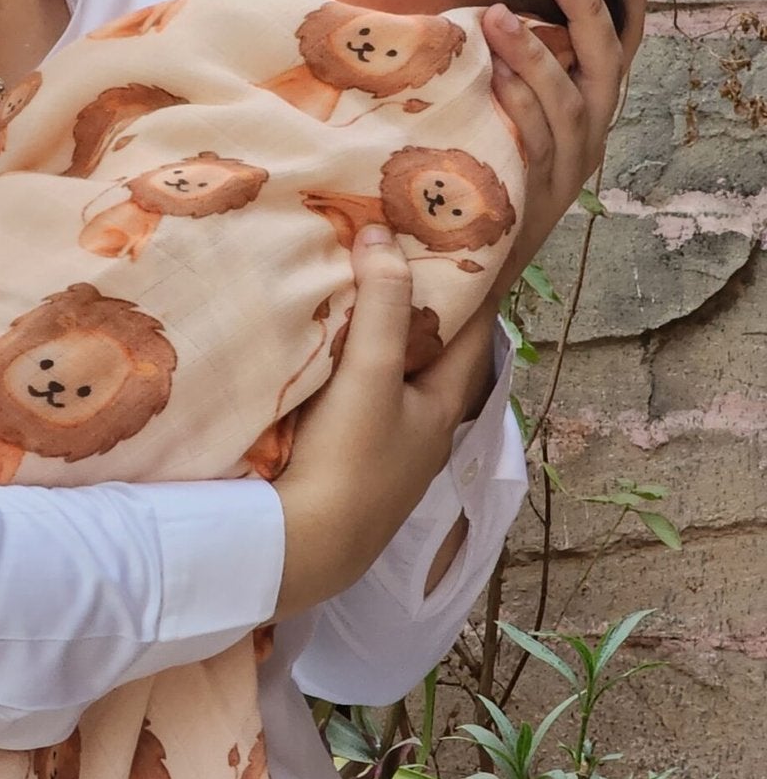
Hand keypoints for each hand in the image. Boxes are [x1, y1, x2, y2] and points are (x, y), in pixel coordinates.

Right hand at [273, 229, 475, 618]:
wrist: (302, 545)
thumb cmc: (350, 460)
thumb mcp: (370, 372)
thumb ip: (381, 303)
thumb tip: (383, 233)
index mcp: (442, 408)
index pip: (474, 334)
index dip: (473, 290)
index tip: (461, 244)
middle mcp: (421, 432)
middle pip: (430, 358)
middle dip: (420, 312)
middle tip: (398, 260)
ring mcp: (385, 455)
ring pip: (391, 384)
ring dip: (380, 345)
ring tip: (357, 298)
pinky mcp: (346, 468)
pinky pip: (357, 406)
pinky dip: (348, 375)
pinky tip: (322, 362)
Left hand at [482, 0, 647, 293]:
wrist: (493, 255)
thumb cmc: (501, 165)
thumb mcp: (519, 108)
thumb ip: (518, 61)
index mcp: (594, 98)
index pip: (625, 33)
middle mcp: (594, 123)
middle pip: (606, 57)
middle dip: (587, 6)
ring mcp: (572, 156)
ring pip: (567, 97)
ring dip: (534, 53)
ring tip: (499, 15)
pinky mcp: (541, 184)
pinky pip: (536, 137)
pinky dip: (519, 102)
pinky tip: (495, 74)